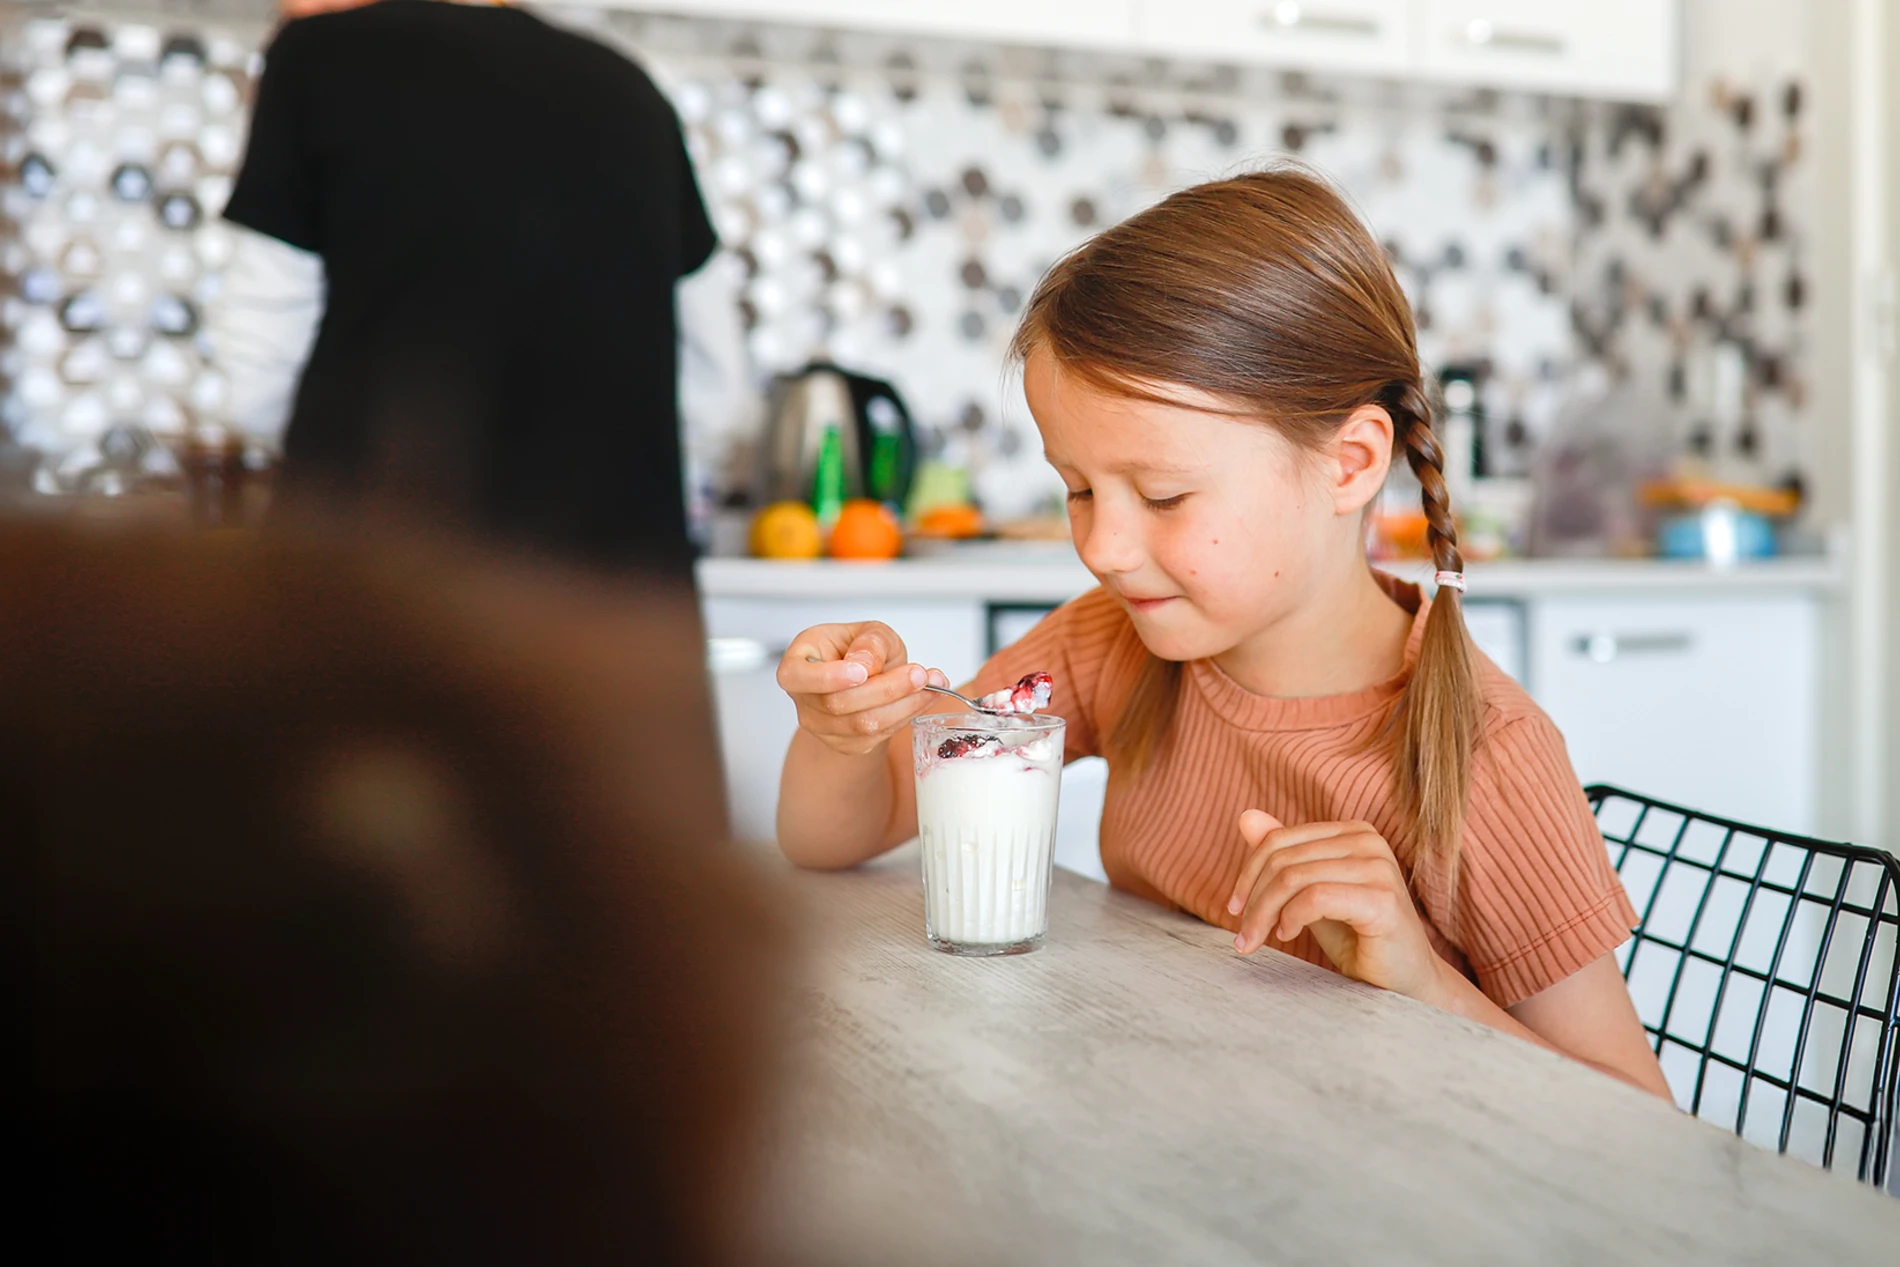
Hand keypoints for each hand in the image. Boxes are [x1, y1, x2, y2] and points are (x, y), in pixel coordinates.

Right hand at [776, 622, 946, 757]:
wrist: (868, 679)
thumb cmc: (860, 650)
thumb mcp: (869, 631)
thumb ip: (869, 642)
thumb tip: (865, 663)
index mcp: (798, 663)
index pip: (797, 676)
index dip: (827, 678)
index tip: (861, 672)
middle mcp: (803, 698)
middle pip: (838, 703)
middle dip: (886, 688)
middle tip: (919, 673)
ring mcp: (821, 726)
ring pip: (862, 724)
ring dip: (904, 704)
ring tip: (933, 683)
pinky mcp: (845, 744)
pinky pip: (877, 735)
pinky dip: (906, 716)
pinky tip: (925, 698)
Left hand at [1226, 810, 1447, 1004]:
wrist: (1404, 982)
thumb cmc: (1359, 939)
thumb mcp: (1311, 894)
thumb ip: (1284, 858)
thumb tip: (1246, 817)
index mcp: (1353, 833)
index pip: (1281, 839)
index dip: (1248, 873)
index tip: (1234, 908)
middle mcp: (1368, 841)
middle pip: (1284, 859)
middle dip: (1253, 900)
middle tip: (1242, 936)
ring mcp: (1378, 867)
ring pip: (1294, 878)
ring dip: (1265, 914)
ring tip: (1258, 940)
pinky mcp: (1382, 899)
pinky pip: (1315, 898)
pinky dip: (1291, 918)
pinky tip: (1287, 935)